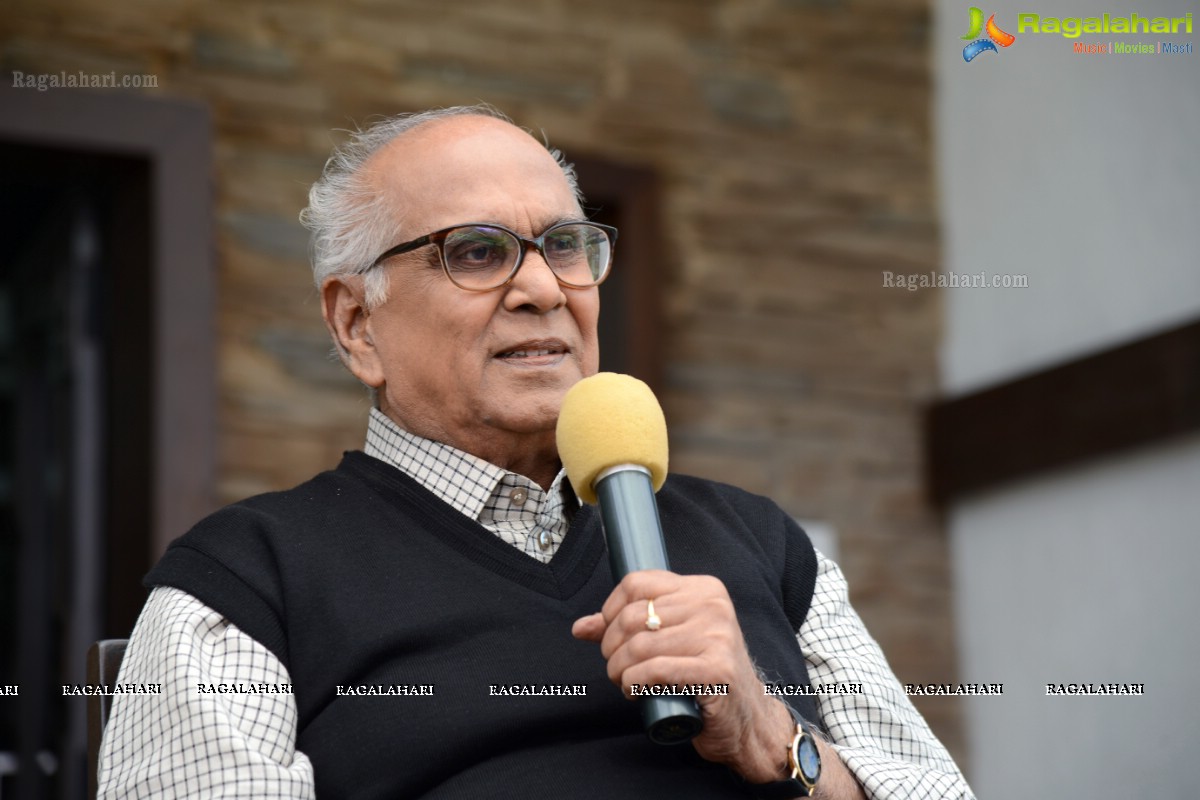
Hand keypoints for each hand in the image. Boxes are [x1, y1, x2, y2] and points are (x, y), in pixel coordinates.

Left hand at [571, 570, 789, 781]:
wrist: (746, 718)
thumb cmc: (704, 676)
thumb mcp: (670, 640)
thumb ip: (627, 628)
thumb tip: (581, 627)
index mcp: (703, 589)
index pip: (636, 583)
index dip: (610, 611)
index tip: (610, 635)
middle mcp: (712, 606)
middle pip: (632, 616)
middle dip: (611, 648)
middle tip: (617, 667)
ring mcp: (717, 637)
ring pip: (638, 646)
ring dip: (619, 670)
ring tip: (625, 681)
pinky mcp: (716, 670)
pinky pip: (654, 670)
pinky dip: (634, 683)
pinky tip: (636, 692)